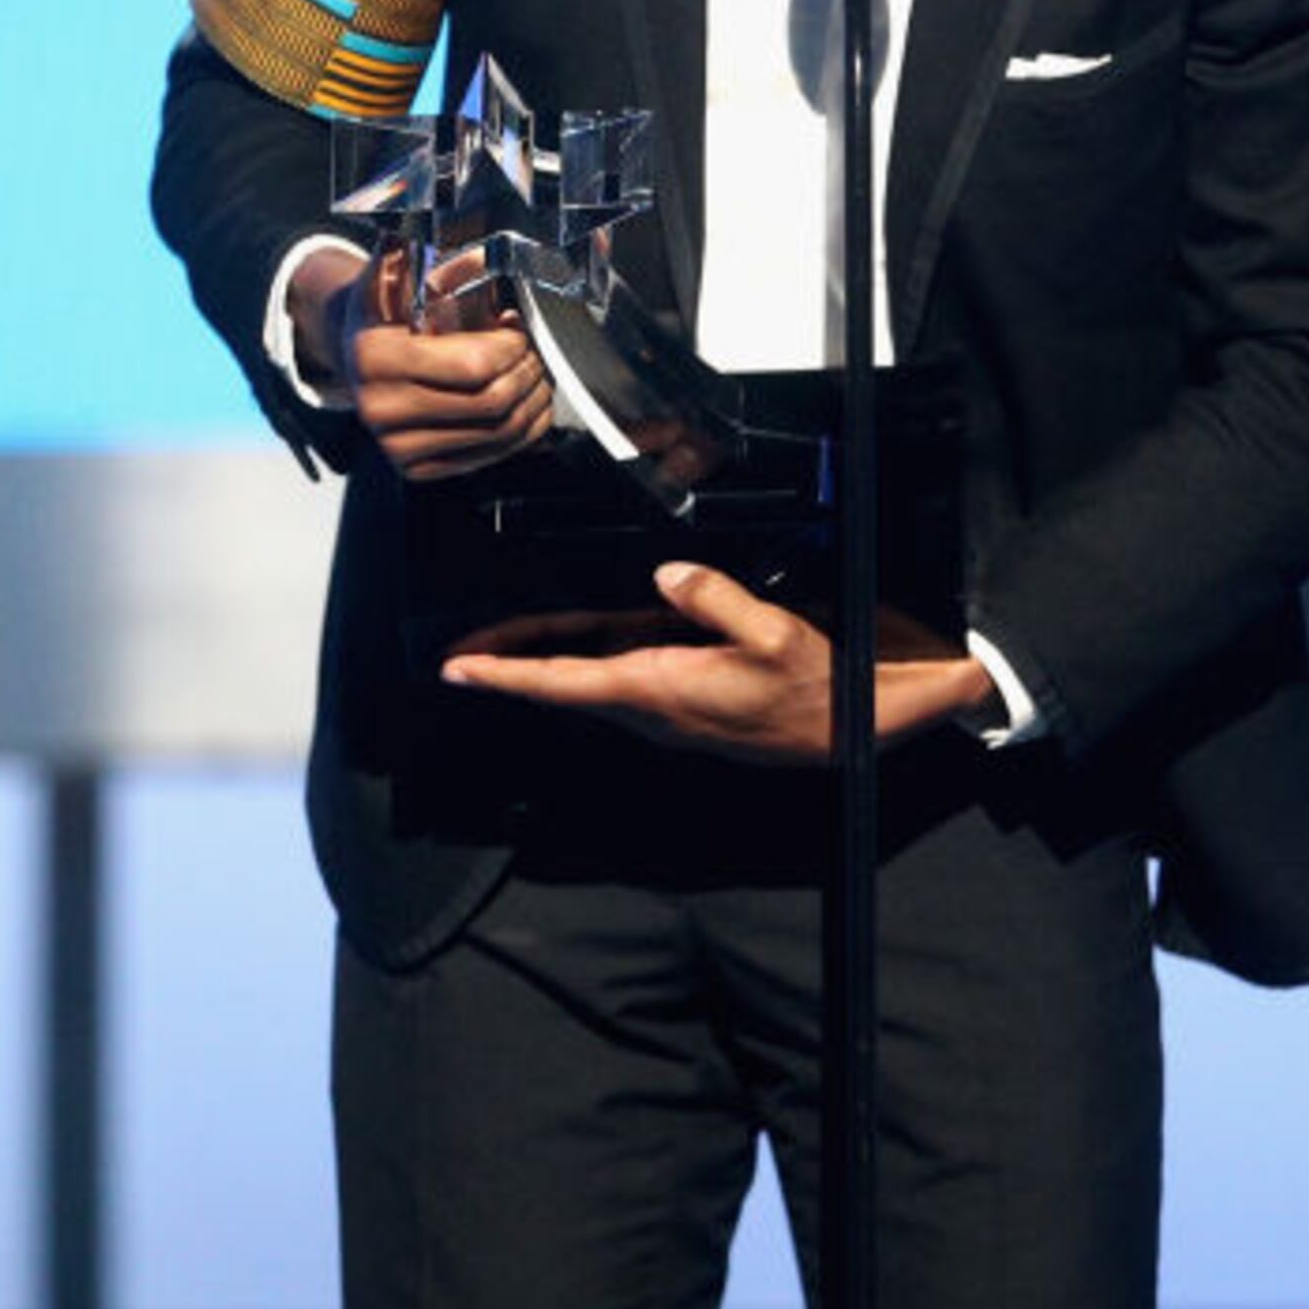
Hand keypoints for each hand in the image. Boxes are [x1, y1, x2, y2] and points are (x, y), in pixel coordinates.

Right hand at [291, 245, 554, 483]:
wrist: (351, 353)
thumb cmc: (382, 313)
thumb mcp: (390, 276)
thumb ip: (419, 254)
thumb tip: (449, 229)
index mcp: (376, 357)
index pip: (474, 366)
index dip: (512, 346)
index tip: (518, 327)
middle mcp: (381, 410)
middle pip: (492, 403)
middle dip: (528, 372)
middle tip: (536, 350)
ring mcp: (398, 447)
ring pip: (498, 434)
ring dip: (533, 401)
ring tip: (537, 373)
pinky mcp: (415, 469)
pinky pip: (489, 456)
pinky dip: (523, 431)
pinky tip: (527, 403)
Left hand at [439, 563, 997, 764]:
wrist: (848, 733)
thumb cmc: (816, 693)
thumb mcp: (775, 634)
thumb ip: (717, 599)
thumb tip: (667, 575)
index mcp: (661, 688)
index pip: (565, 680)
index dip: (507, 673)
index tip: (459, 669)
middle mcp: (653, 708)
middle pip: (563, 684)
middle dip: (510, 665)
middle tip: (460, 651)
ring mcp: (665, 711)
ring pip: (588, 684)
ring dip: (545, 663)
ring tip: (503, 639)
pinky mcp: (682, 705)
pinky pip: (619, 683)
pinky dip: (586, 663)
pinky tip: (581, 642)